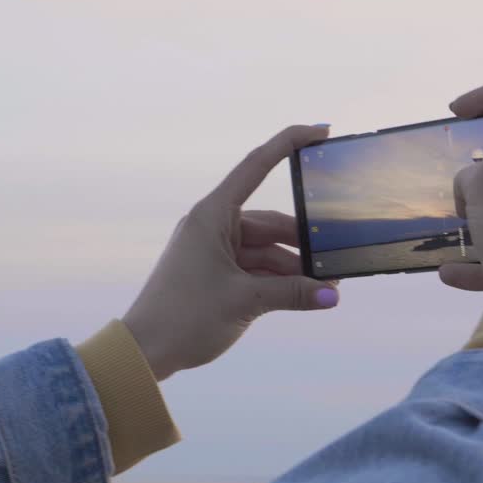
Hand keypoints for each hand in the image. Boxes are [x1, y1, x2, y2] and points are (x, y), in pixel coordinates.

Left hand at [123, 125, 339, 380]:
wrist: (145, 350)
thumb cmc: (184, 316)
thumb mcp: (246, 301)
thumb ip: (293, 293)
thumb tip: (333, 295)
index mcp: (212, 215)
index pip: (256, 166)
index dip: (289, 143)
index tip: (322, 131)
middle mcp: (211, 226)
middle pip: (268, 222)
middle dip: (302, 242)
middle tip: (337, 260)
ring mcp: (211, 250)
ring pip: (264, 249)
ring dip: (292, 268)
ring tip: (325, 287)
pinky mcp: (212, 273)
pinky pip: (253, 267)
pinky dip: (276, 280)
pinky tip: (303, 296)